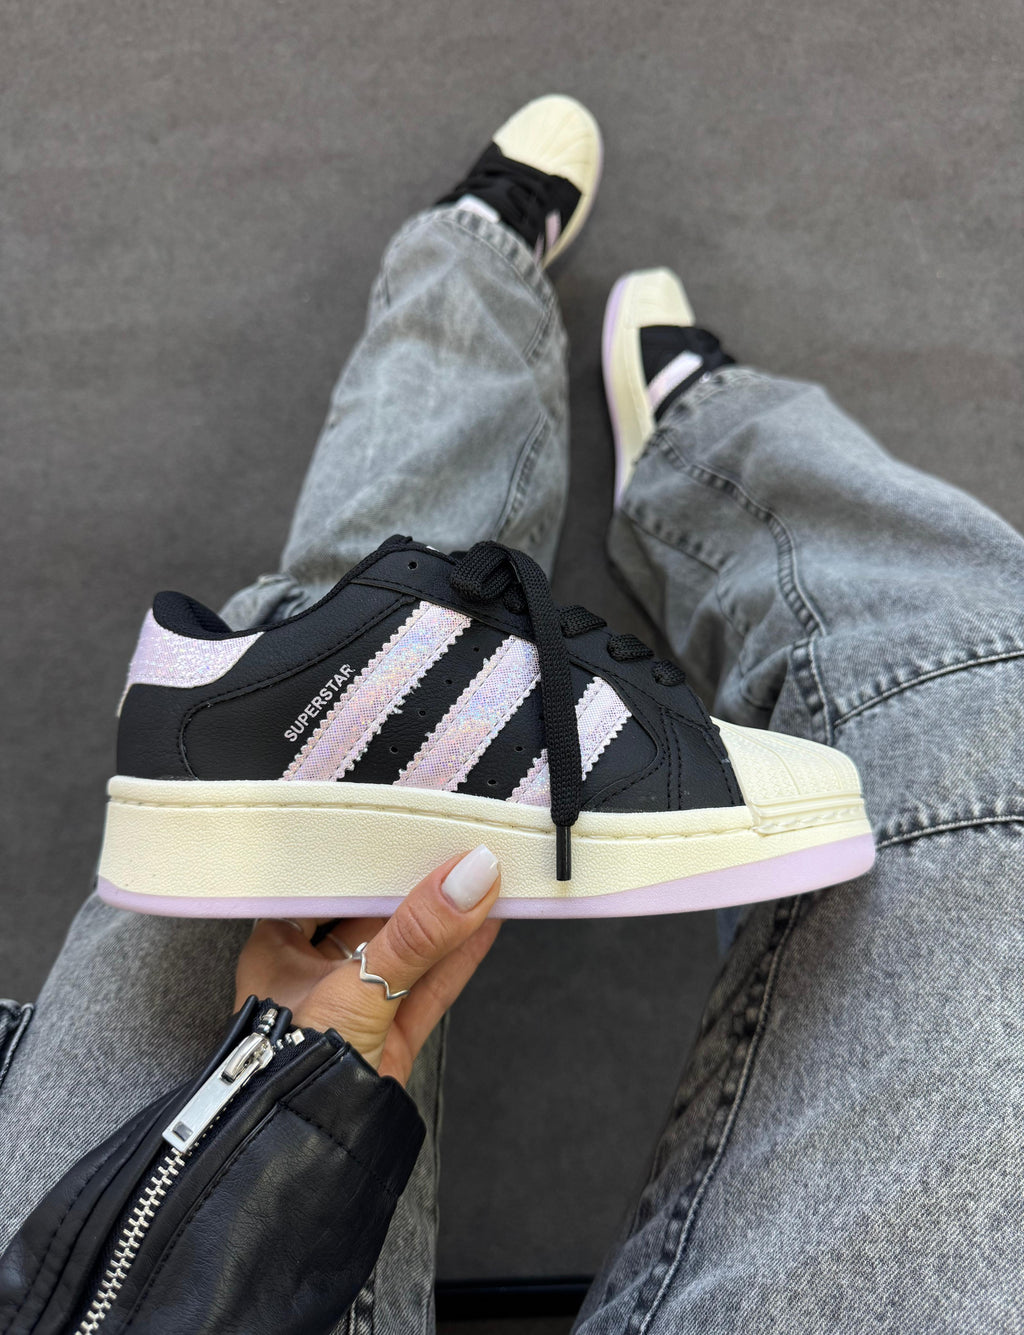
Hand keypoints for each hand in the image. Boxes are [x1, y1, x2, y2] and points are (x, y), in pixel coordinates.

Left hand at [234, 845, 500, 1084]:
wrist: (304, 1157)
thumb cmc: (287, 1076)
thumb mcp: (354, 990)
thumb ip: (416, 935)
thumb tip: (468, 877)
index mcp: (277, 948)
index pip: (324, 883)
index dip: (363, 854)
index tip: (404, 826)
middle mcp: (313, 974)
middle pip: (370, 914)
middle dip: (411, 884)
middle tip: (451, 844)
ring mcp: (355, 1006)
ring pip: (407, 950)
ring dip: (445, 920)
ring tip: (483, 876)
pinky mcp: (388, 1037)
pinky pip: (429, 986)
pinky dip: (458, 957)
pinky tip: (486, 924)